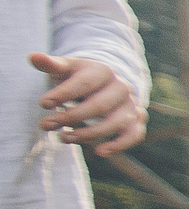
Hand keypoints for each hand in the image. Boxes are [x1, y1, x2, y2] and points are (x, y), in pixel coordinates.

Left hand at [27, 54, 144, 154]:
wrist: (107, 83)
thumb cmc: (80, 77)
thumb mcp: (66, 68)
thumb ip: (51, 64)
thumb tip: (33, 56)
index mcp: (103, 71)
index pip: (84, 83)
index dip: (63, 94)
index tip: (43, 104)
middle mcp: (121, 88)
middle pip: (99, 105)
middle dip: (70, 117)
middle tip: (45, 125)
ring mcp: (131, 105)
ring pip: (116, 122)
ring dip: (89, 134)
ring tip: (63, 138)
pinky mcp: (136, 121)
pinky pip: (134, 135)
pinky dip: (120, 145)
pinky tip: (100, 152)